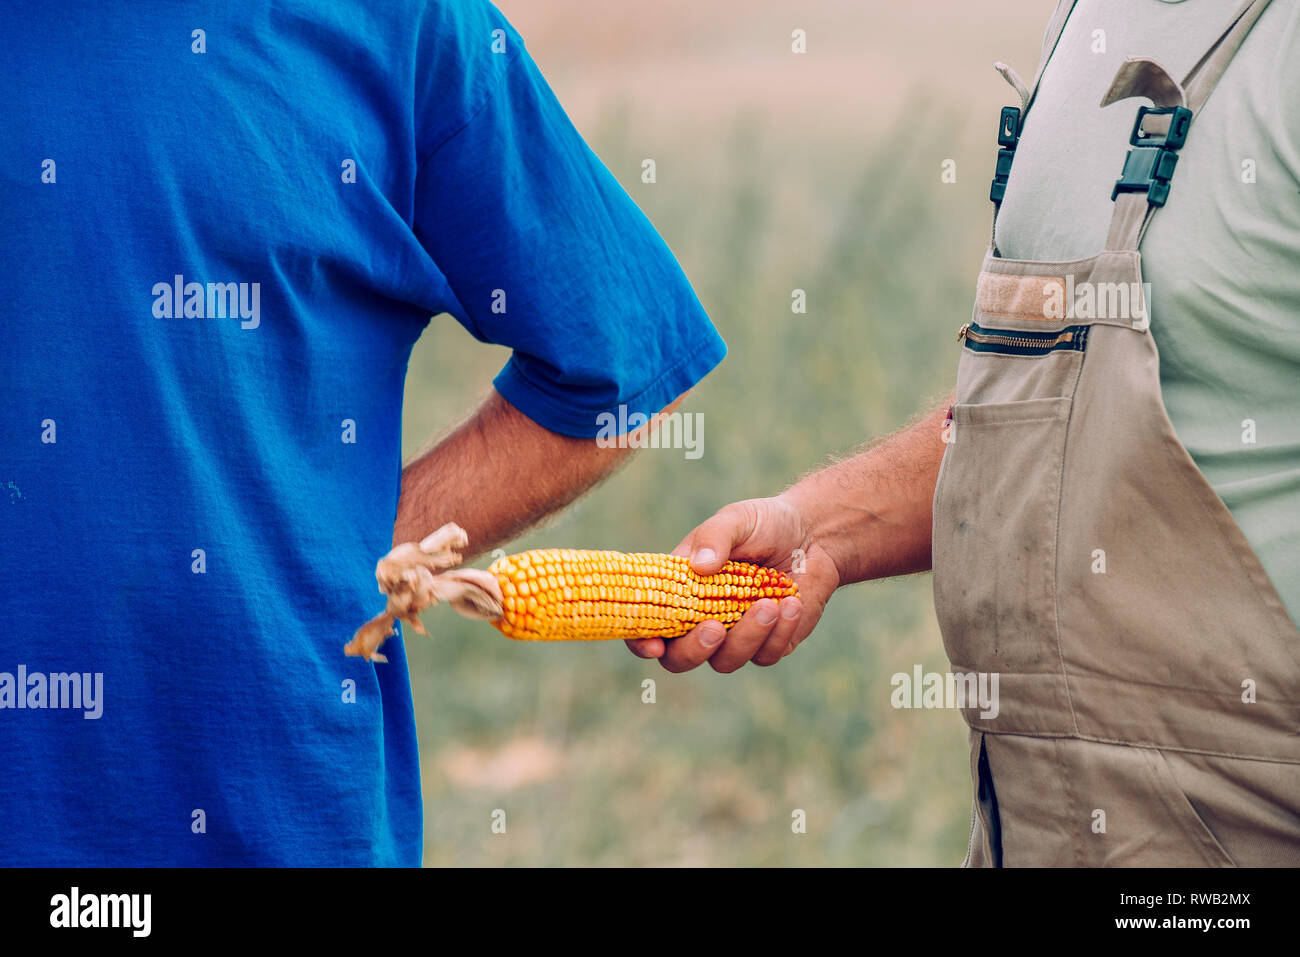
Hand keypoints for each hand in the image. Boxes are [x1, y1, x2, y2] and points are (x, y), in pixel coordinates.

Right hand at [625, 496, 840, 672]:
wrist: (814, 535)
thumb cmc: (765, 523)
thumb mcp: (737, 519)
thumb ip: (715, 537)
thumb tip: (700, 566)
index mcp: (680, 590)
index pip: (647, 624)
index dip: (641, 640)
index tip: (654, 644)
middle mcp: (701, 619)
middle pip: (678, 659)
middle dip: (694, 650)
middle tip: (716, 627)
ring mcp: (734, 636)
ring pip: (725, 661)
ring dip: (746, 636)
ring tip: (770, 603)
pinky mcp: (768, 644)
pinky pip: (765, 655)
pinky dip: (779, 633)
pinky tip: (792, 603)